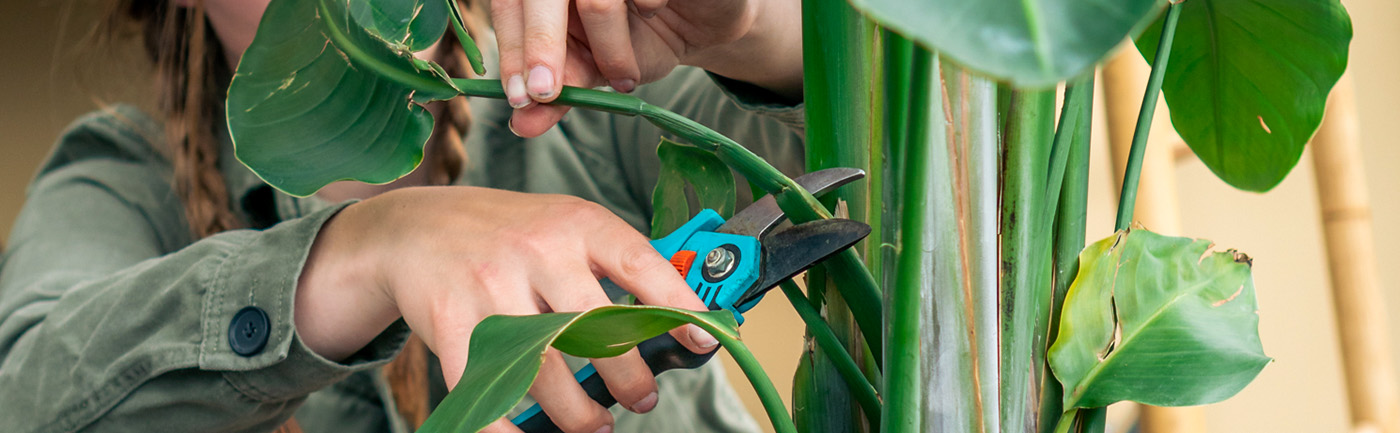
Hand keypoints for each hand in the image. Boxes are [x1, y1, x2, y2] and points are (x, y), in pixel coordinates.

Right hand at [295, 187, 718, 432]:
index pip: (639, 264)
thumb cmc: (507, 233)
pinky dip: (506, 426)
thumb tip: (681, 314)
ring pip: (546, 369)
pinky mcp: (449, 321)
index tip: (704, 339)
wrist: (412, 227)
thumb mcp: (564, 225)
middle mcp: (536, 250)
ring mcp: (490, 285)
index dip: (677, 306)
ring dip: (579, 412)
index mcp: (576, 223)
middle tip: (643, 398)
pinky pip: (486, 390)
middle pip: (597, 328)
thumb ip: (615, 263)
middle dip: (629, 376)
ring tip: (595, 425)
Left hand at [492, 0, 803, 137]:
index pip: (510, 8)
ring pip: (596, 1)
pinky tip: (653, 13)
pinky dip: (648, 10)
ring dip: (610, 48)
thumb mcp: (595, 70)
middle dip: (541, 48)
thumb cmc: (639, 40)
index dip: (510, 52)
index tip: (521, 98)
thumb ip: (560, 92)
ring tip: (623, 75)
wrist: (701, 24)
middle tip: (545, 92)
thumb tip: (522, 124)